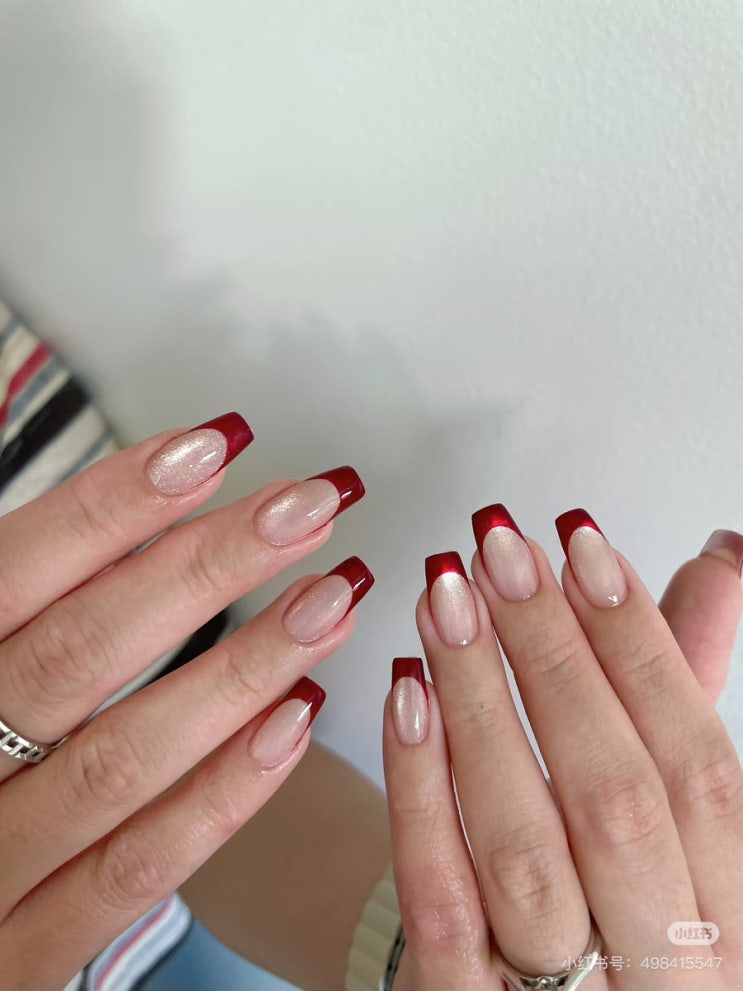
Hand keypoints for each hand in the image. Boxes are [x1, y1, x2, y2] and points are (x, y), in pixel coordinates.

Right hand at [0, 413, 370, 989]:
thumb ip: (34, 594)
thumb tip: (147, 486)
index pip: (15, 572)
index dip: (114, 505)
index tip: (217, 444)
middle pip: (80, 653)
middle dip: (206, 568)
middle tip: (307, 506)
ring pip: (122, 759)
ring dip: (242, 670)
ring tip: (335, 595)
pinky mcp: (29, 946)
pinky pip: (136, 870)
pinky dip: (222, 795)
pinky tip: (299, 719)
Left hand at [384, 506, 741, 988]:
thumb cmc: (605, 898)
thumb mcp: (662, 814)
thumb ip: (683, 687)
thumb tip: (721, 557)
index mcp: (722, 909)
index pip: (695, 763)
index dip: (641, 643)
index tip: (581, 543)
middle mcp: (658, 961)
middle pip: (612, 794)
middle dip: (552, 653)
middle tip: (500, 550)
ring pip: (522, 844)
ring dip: (480, 701)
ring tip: (446, 598)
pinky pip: (439, 898)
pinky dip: (420, 787)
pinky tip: (405, 692)